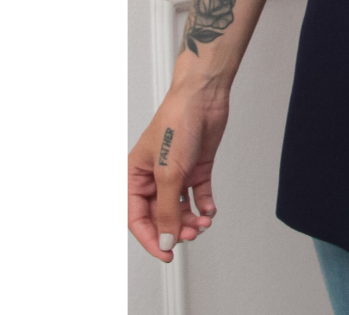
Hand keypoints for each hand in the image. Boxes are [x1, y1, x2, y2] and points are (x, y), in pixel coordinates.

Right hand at [127, 84, 228, 260]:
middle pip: (160, 215)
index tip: (167, 254)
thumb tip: (164, 241)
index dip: (150, 239)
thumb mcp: (169, 173)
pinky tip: (210, 209)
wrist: (205, 97)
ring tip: (204, 223)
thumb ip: (166, 210)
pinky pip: (197, 194)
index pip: (137, 218)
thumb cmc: (177, 123)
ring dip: (192, 219)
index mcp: (135, 176)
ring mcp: (176, 171)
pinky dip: (204, 204)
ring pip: (180, 207)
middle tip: (192, 235)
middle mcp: (154, 176)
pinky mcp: (196, 166)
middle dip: (175, 228)